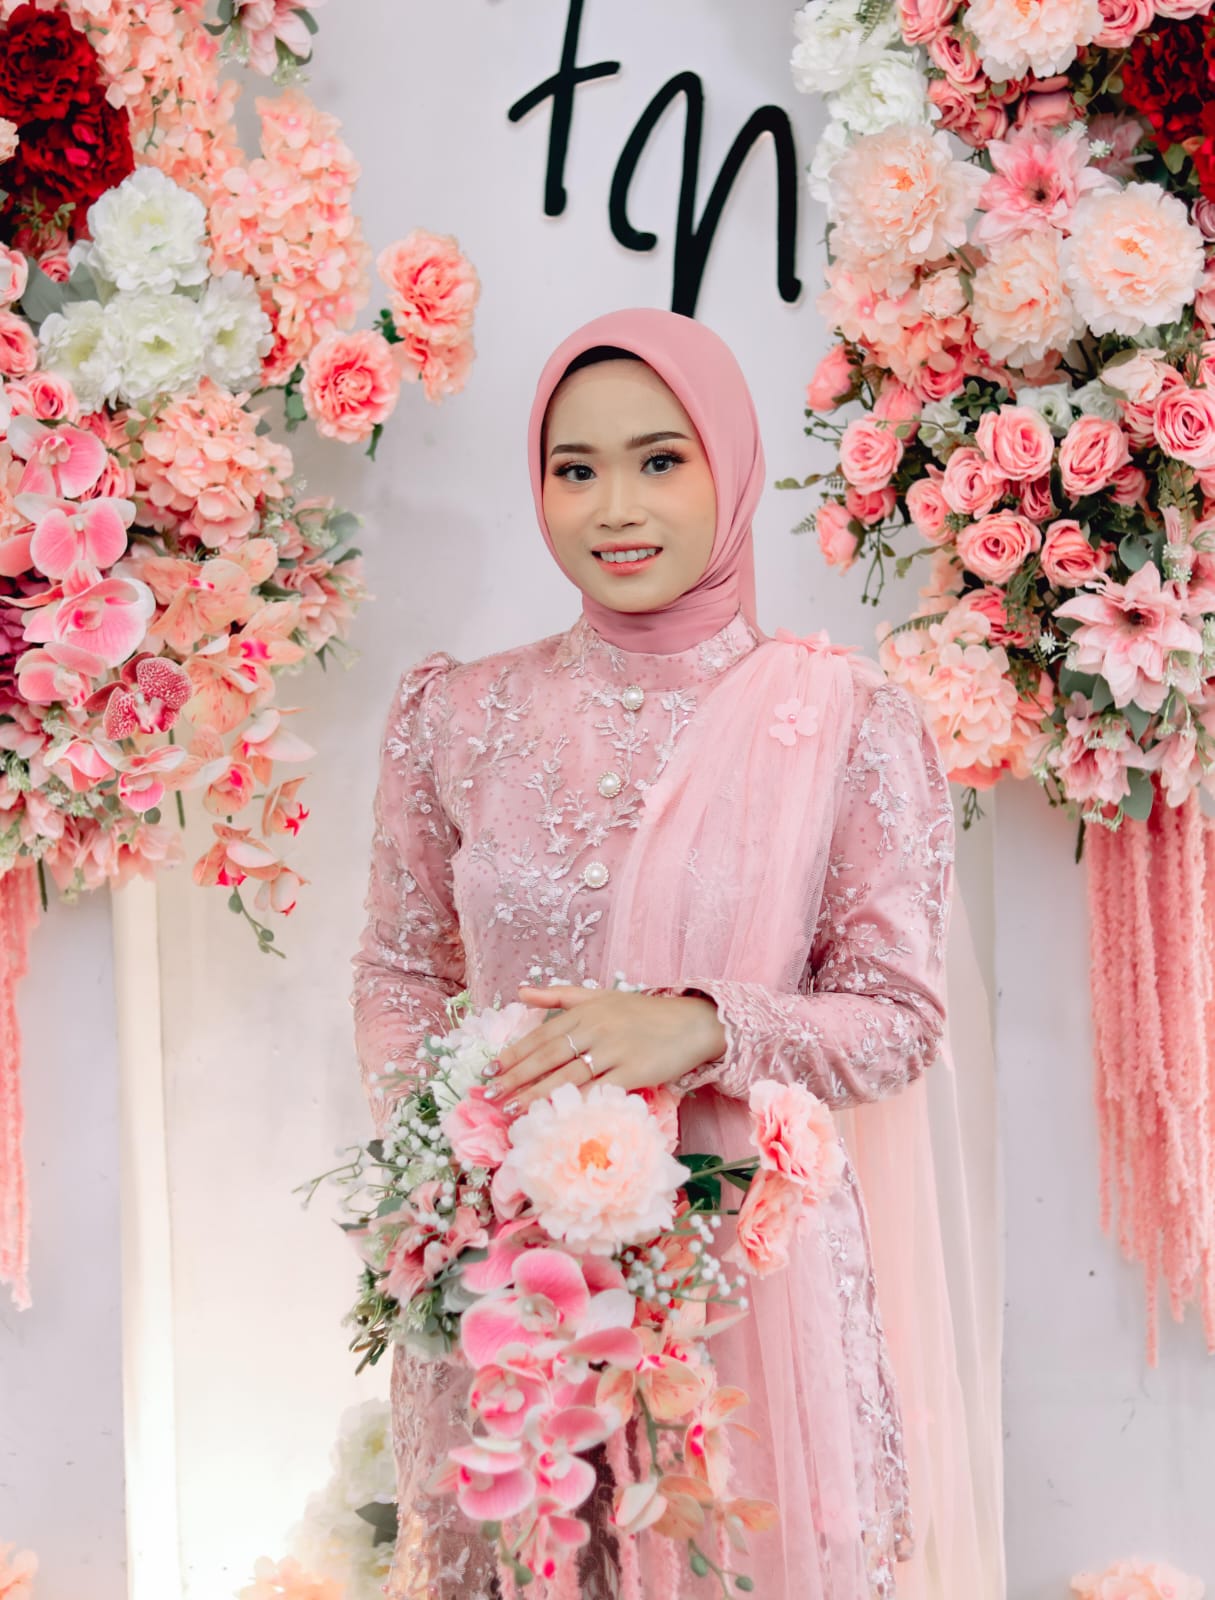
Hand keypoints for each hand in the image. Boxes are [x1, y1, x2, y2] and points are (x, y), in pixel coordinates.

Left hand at [487, 984, 726, 1113]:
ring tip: (510, 1110)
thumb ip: (560, 996)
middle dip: (516, 1077)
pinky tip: (554, 1115)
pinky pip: (598, 1091)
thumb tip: (521, 992)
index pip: (541, 1035)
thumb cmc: (643, 1012)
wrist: (691, 1023)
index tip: (489, 1070)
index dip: (513, 1054)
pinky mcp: (633, 1072)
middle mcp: (596, 1029)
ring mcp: (615, 1051)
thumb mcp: (601, 996)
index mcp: (586, 1011)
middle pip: (548, 1057)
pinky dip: (574, 1103)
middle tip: (488, 1095)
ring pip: (567, 1076)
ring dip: (536, 1094)